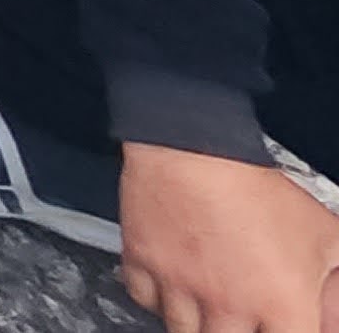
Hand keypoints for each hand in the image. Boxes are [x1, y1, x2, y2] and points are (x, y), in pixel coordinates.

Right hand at [121, 144, 338, 332]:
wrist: (194, 148)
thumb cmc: (258, 188)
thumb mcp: (325, 232)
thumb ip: (338, 272)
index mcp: (280, 305)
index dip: (286, 332)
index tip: (280, 324)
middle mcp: (228, 306)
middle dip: (235, 331)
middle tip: (239, 315)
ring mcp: (180, 288)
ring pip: (182, 331)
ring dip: (196, 320)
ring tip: (208, 303)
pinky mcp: (143, 265)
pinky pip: (145, 300)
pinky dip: (157, 295)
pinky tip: (173, 280)